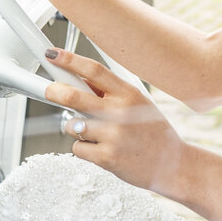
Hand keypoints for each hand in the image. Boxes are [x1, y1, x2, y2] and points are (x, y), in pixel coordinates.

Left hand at [45, 48, 188, 197]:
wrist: (173, 165)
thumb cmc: (154, 133)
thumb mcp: (139, 104)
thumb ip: (111, 93)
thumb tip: (79, 80)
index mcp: (129, 93)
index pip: (94, 70)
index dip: (70, 60)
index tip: (53, 55)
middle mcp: (120, 112)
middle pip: (74, 96)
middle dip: (54, 91)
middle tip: (48, 89)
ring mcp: (113, 136)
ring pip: (72, 126)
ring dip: (75, 129)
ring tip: (94, 134)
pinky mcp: (106, 158)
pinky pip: (78, 148)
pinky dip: (83, 149)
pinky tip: (101, 150)